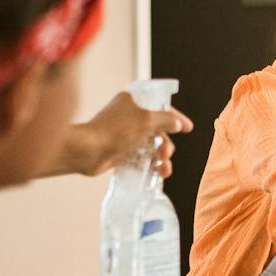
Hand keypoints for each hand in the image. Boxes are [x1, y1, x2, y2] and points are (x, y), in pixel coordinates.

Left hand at [64, 92, 192, 177]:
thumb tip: (177, 123)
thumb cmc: (115, 130)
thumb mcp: (146, 120)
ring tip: (163, 169)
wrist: (86, 150)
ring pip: (150, 146)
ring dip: (160, 158)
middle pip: (157, 129)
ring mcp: (124, 135)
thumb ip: (165, 120)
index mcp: (133, 101)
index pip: (160, 105)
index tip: (188, 128)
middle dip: (166, 143)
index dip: (176, 117)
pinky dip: (149, 165)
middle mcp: (129, 116)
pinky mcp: (119, 152)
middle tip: (165, 154)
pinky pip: (140, 158)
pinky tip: (156, 174)